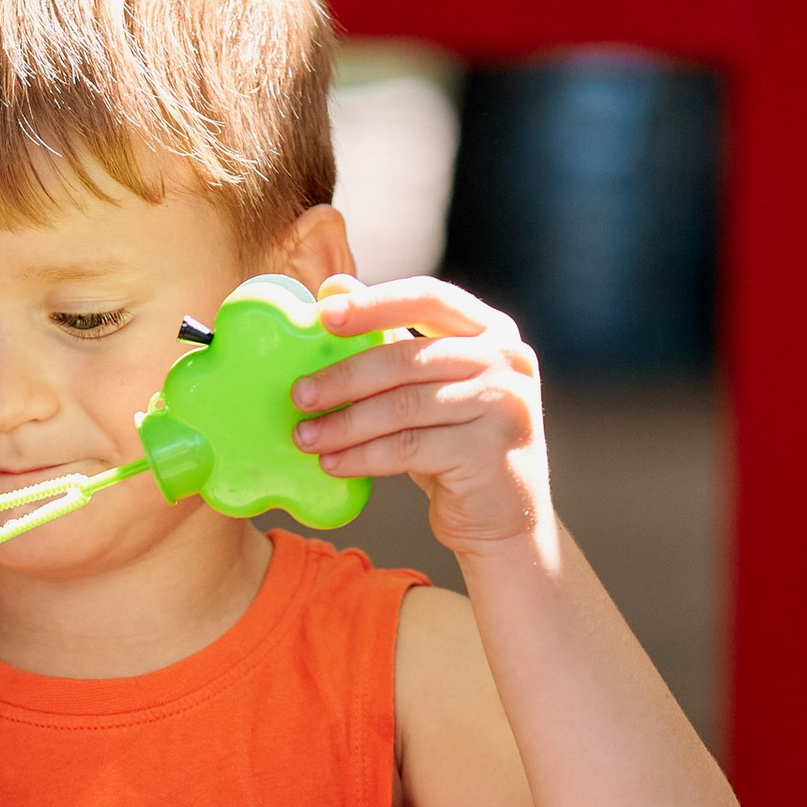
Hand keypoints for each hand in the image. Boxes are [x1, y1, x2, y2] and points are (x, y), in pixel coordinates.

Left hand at [292, 274, 553, 564]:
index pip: (428, 297)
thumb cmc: (457, 445)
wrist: (504, 517)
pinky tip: (333, 463)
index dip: (374, 303)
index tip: (323, 314)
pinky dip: (362, 456)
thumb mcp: (429, 388)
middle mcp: (507, 360)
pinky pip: (408, 448)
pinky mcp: (489, 451)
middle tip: (299, 394)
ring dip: (345, 423)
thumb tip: (334, 289)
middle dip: (344, 377)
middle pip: (407, 358)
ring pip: (403, 407)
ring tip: (305, 436)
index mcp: (493, 331)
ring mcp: (504, 404)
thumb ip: (392, 339)